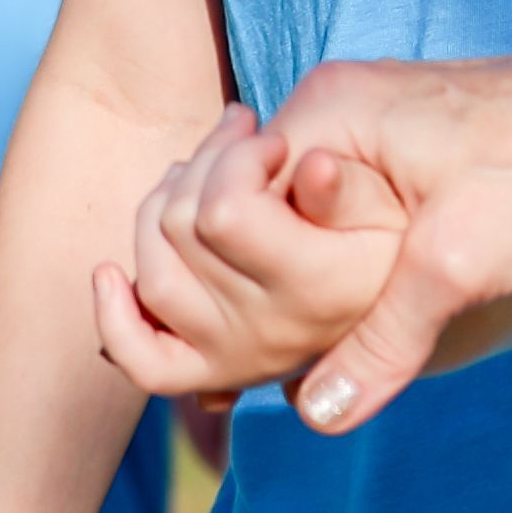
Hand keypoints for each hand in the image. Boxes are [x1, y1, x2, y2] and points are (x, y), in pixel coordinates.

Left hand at [88, 108, 408, 412]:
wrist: (403, 294)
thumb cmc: (397, 226)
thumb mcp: (391, 198)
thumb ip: (349, 186)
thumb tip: (309, 169)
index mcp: (322, 288)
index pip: (225, 213)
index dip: (236, 159)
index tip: (270, 142)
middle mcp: (276, 334)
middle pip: (182, 232)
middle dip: (204, 164)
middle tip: (239, 138)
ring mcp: (241, 360)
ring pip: (152, 275)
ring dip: (161, 207)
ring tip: (200, 175)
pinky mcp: (216, 374)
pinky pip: (144, 362)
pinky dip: (115, 318)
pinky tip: (108, 274)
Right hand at [225, 51, 511, 435]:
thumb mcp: (455, 267)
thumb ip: (380, 339)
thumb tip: (311, 416)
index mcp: (326, 110)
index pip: (230, 206)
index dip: (253, 280)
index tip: (284, 333)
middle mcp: (341, 104)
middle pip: (273, 211)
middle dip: (293, 276)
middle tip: (340, 322)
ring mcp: (382, 120)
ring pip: (321, 215)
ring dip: (338, 267)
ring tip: (380, 307)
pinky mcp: (424, 142)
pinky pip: (365, 206)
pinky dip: (373, 249)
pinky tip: (411, 286)